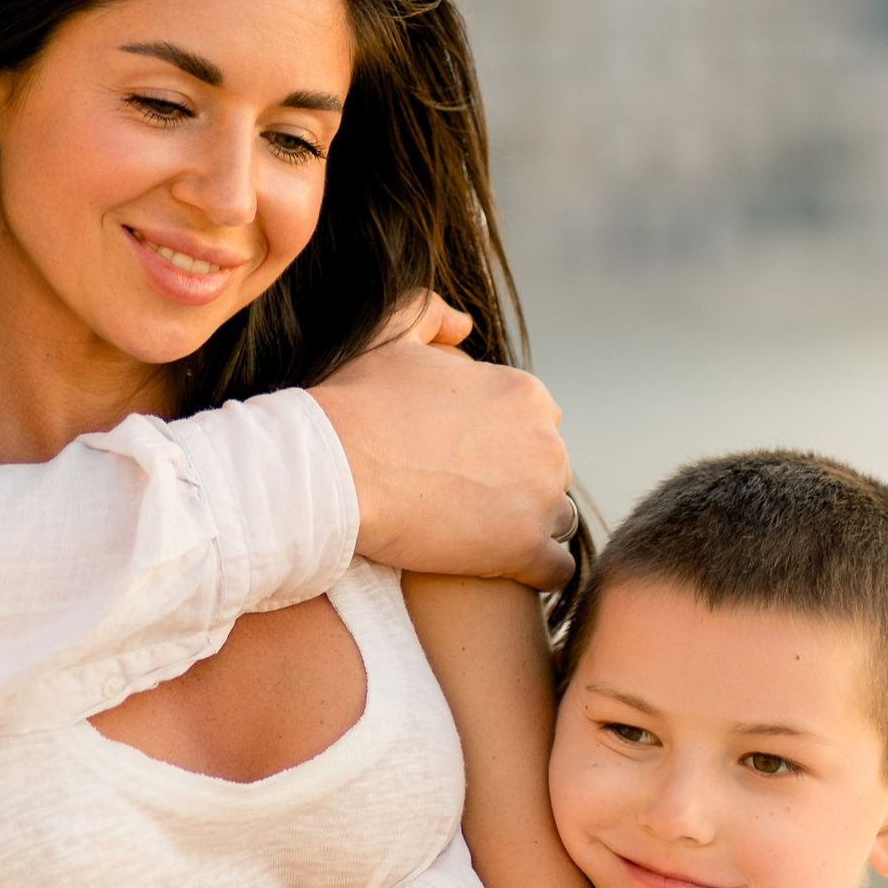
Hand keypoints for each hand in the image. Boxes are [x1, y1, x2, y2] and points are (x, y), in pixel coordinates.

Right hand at [314, 330, 572, 588]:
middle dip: (516, 488)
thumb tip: (465, 325)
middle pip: (549, 473)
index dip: (501, 447)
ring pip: (555, 519)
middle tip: (463, 504)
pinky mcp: (525, 549)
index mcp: (525, 394)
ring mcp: (540, 497)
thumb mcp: (392, 336)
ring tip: (475, 538)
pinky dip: (533, 572)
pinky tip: (498, 570)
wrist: (331, 471)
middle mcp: (547, 442)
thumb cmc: (355, 404)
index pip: (536, 427)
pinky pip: (556, 569)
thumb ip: (432, 316)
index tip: (463, 465)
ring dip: (524, 528)